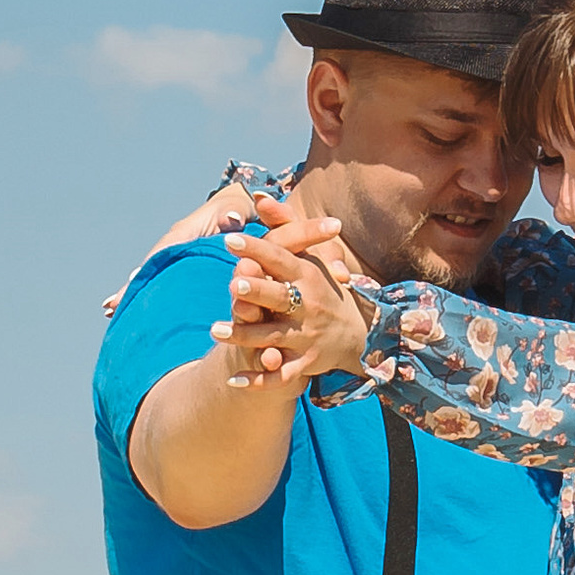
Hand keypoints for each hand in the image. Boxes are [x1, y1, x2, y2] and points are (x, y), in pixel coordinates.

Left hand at [213, 191, 372, 391]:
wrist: (359, 334)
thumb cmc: (324, 287)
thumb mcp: (311, 254)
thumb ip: (283, 224)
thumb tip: (258, 193)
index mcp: (307, 275)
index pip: (279, 259)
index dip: (256, 248)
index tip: (230, 238)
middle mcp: (308, 305)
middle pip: (279, 297)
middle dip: (257, 290)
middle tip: (233, 283)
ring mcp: (307, 336)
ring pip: (272, 337)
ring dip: (244, 335)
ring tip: (215, 330)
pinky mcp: (304, 363)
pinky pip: (280, 375)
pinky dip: (257, 381)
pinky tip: (232, 380)